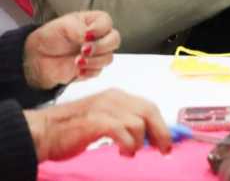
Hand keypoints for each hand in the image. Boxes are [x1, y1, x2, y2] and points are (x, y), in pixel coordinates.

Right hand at [22, 88, 170, 160]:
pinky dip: (128, 143)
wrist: (42, 132)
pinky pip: (122, 131)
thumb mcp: (102, 121)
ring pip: (138, 122)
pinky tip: (123, 152)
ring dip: (139, 141)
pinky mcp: (95, 121)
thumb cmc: (69, 130)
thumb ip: (123, 123)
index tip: (167, 141)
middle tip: (163, 150)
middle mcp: (113, 98)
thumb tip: (146, 137)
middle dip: (160, 132)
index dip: (162, 124)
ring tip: (129, 153)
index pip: (148, 106)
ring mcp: (104, 108)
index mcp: (116, 96)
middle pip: (149, 111)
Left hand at [24, 11, 119, 89]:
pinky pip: (99, 71)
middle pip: (114, 40)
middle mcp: (98, 37)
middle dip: (100, 47)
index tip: (86, 35)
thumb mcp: (62, 26)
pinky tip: (76, 70)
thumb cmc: (49, 37)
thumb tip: (89, 36)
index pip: (107, 23)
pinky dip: (88, 72)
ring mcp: (96, 54)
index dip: (100, 29)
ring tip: (76, 61)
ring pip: (109, 57)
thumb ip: (78, 29)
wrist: (36, 58)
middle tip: (83, 50)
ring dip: (94, 61)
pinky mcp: (91, 68)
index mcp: (93, 22)